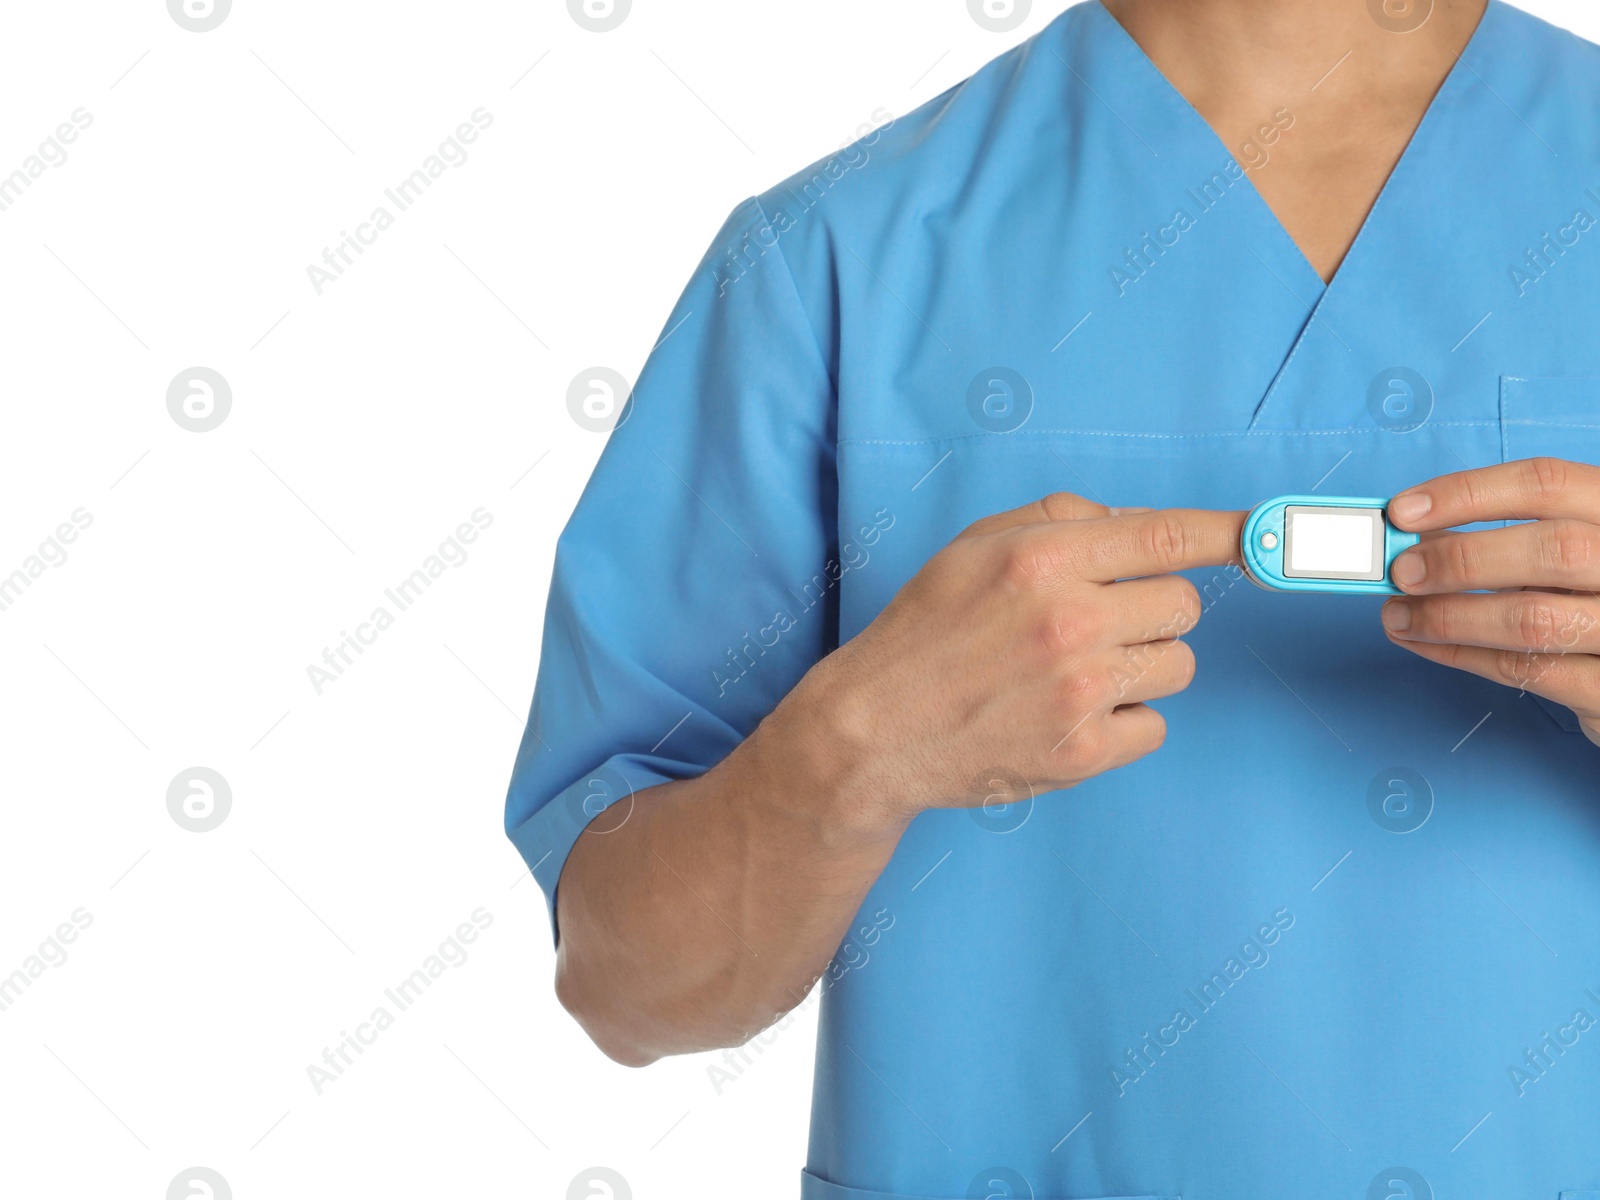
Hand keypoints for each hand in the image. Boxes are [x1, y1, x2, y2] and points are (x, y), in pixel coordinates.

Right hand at [802, 493, 1245, 823]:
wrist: (874, 730)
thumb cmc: (924, 631)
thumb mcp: (974, 547)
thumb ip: (1057, 520)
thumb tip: (1131, 525)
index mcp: (1043, 560)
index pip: (1166, 537)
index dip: (1227, 535)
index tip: (1263, 538)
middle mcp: (1070, 621)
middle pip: (1183, 606)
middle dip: (1154, 609)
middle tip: (1101, 624)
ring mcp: (1079, 693)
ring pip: (1177, 667)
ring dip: (1142, 666)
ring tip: (1078, 673)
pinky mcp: (1081, 754)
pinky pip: (1153, 727)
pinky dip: (1123, 722)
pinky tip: (1070, 715)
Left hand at [1382, 458, 1599, 745]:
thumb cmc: (1592, 594)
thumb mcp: (1567, 551)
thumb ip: (1506, 539)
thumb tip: (1415, 537)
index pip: (1548, 484)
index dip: (1468, 493)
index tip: (1403, 511)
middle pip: (1553, 549)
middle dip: (1462, 559)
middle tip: (1401, 572)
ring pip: (1534, 619)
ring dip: (1448, 617)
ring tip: (1399, 616)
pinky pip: (1528, 671)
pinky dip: (1464, 655)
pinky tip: (1426, 644)